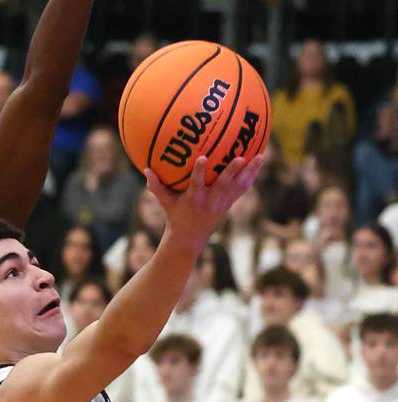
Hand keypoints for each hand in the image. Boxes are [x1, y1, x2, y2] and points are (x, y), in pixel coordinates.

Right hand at [145, 155, 264, 250]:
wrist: (189, 240)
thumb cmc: (175, 217)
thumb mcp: (165, 203)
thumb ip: (156, 187)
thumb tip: (145, 169)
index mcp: (193, 200)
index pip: (196, 185)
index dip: (199, 172)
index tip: (202, 158)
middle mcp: (210, 202)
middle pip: (223, 186)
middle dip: (231, 172)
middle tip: (240, 157)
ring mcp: (221, 204)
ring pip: (238, 187)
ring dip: (249, 172)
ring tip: (261, 157)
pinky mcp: (228, 205)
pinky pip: (242, 189)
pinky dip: (251, 177)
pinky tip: (258, 163)